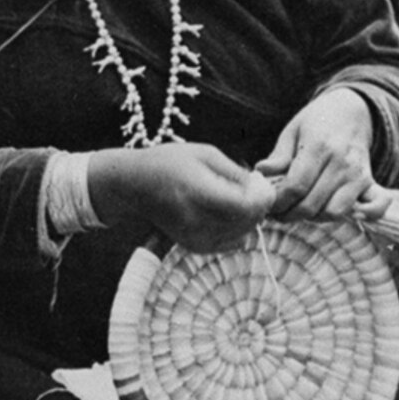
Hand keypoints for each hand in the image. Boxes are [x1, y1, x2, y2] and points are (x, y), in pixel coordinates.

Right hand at [84, 141, 272, 252]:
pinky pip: (233, 242)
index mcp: (198, 192)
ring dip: (249, 216)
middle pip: (248, 221)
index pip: (246, 206)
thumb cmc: (170, 162)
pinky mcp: (194, 246)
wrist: (135, 183)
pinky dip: (238, 228)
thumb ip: (236, 173)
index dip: (262, 196)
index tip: (262, 183)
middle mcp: (196, 220)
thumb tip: (261, 189)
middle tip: (252, 187)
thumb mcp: (206, 153)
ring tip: (236, 196)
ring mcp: (194, 237)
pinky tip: (227, 212)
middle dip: (258, 205)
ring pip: (244, 232)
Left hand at [258, 88, 379, 220]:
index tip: (268, 205)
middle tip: (277, 212)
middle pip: (312, 204)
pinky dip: (362, 216)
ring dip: (314, 218)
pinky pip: (374, 207)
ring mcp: (358, 174)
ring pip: (334, 212)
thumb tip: (260, 173)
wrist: (353, 110)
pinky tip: (337, 212)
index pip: (296, 186)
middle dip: (289, 214)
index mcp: (319, 147)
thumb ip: (278, 155)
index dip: (278, 202)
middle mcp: (341, 163)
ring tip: (300, 210)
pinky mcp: (370, 182)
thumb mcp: (293, 130)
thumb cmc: (317, 121)